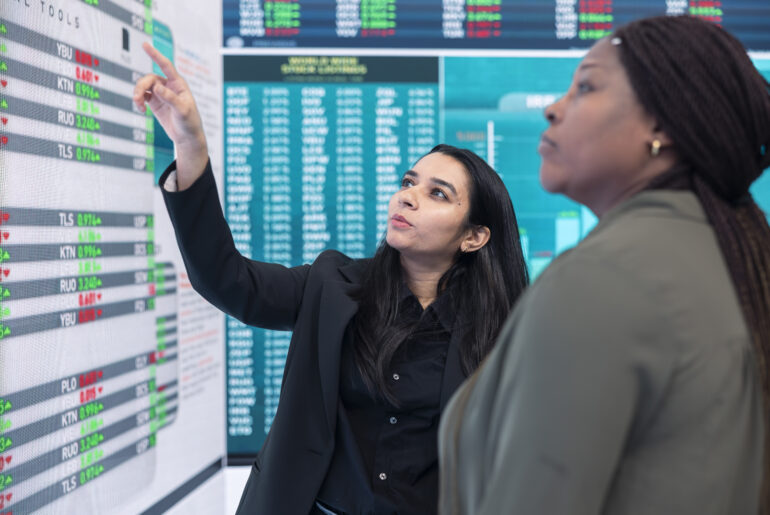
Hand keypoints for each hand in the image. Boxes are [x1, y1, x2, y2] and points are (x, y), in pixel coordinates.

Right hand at [133, 42, 207, 189]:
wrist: (187, 137)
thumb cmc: (190, 122)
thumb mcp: (182, 110)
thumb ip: (170, 98)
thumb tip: (156, 87)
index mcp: (178, 84)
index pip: (166, 66)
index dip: (155, 55)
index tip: (145, 45)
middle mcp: (168, 86)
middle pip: (149, 78)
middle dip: (141, 86)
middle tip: (137, 98)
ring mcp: (160, 94)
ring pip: (143, 86)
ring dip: (137, 93)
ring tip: (138, 106)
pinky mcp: (154, 102)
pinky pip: (142, 96)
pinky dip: (138, 100)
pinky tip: (140, 109)